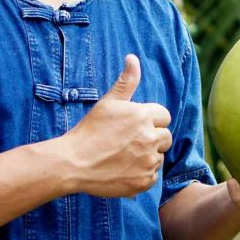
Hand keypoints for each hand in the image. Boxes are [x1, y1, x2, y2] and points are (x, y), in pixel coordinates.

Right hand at [62, 55, 172, 197]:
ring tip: (123, 156)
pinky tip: (123, 170)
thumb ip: (126, 81)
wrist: (73, 163)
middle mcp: (150, 138)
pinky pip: (152, 176)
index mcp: (143, 116)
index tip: (134, 126)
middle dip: (152, 138)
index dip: (151, 120)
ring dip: (147, 157)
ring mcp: (148, 161)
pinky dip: (141, 174)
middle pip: (166, 137)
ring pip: (159, 157)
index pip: (164, 116)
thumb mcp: (108, 103)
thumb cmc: (89, 130)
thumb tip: (133, 58)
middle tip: (129, 142)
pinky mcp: (144, 181)